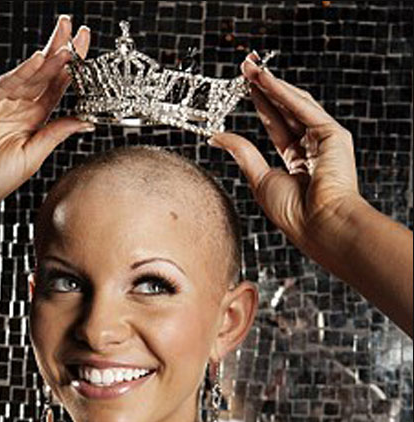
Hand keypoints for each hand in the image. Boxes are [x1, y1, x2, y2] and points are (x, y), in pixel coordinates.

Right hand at [0, 15, 92, 215]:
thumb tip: (86, 121)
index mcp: (34, 120)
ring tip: (65, 42)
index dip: (73, 70)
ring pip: (28, 75)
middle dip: (61, 51)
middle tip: (78, 29)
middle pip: (44, 74)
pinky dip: (22, 72)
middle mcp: (19, 107)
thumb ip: (56, 134)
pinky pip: (5, 85)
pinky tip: (38, 60)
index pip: (57, 88)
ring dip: (46, 58)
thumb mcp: (34, 156)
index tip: (87, 50)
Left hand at [209, 54, 363, 255]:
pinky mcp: (334, 136)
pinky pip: (305, 109)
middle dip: (266, 88)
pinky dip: (284, 94)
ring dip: (273, 85)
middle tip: (246, 67)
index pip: (277, 127)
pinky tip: (266, 81)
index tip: (244, 88)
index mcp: (299, 165)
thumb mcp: (259, 179)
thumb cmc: (293, 214)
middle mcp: (314, 150)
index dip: (261, 106)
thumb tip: (216, 137)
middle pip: (287, 111)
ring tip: (251, 69)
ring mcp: (326, 141)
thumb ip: (241, 153)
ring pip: (296, 105)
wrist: (318, 225)